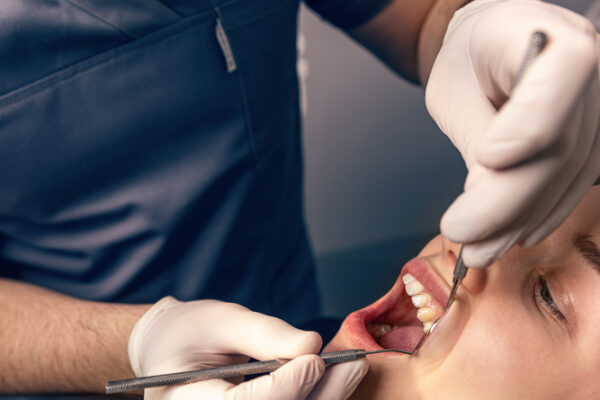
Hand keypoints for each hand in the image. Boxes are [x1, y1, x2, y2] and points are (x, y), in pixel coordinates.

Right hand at [128, 297, 367, 399]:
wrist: (172, 353)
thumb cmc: (190, 332)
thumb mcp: (219, 320)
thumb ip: (262, 333)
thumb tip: (311, 345)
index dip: (283, 387)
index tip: (315, 360)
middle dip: (318, 396)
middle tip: (353, 363)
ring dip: (324, 399)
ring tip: (351, 367)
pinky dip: (316, 398)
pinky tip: (334, 377)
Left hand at [426, 0, 599, 267]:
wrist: (495, 49)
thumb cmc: (469, 62)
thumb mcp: (454, 93)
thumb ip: (473, 140)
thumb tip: (485, 203)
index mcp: (549, 38)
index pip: (563, 77)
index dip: (529, 126)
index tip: (486, 160)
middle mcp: (591, 69)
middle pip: (560, 147)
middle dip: (506, 203)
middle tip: (461, 236)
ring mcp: (598, 109)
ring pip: (568, 176)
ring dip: (520, 221)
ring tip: (477, 249)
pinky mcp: (595, 140)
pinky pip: (574, 184)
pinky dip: (539, 215)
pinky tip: (512, 236)